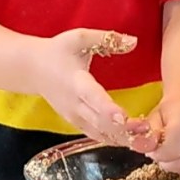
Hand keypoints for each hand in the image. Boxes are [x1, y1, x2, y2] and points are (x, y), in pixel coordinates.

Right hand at [32, 28, 136, 142]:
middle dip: (123, 128)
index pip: (92, 98)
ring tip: (146, 138)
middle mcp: (74, 104)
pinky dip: (114, 139)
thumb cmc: (58, 51)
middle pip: (99, 122)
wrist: (32, 68)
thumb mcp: (80, 38)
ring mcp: (74, 117)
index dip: (107, 109)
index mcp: (75, 82)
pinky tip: (133, 140)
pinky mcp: (76, 123)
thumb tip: (134, 41)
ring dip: (122, 137)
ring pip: (100, 133)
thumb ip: (107, 39)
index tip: (124, 117)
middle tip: (147, 129)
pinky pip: (97, 135)